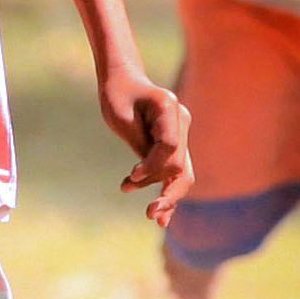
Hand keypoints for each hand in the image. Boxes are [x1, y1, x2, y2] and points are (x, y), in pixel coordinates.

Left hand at [101, 68, 189, 225]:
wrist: (123, 81)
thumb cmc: (118, 95)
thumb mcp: (121, 118)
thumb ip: (140, 145)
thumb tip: (147, 178)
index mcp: (169, 108)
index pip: (169, 146)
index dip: (152, 165)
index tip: (130, 177)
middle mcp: (182, 120)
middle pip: (181, 163)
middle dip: (168, 191)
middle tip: (151, 213)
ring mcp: (182, 133)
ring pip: (182, 172)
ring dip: (167, 195)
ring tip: (154, 217)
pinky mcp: (176, 144)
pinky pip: (175, 170)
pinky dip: (166, 189)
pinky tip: (160, 214)